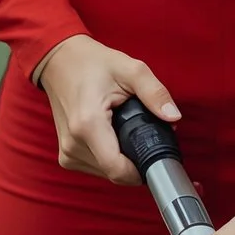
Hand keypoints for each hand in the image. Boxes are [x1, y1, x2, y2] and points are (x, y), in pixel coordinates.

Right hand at [31, 34, 178, 185]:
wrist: (60, 61)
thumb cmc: (92, 63)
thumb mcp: (130, 69)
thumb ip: (155, 93)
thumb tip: (174, 116)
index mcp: (88, 124)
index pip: (118, 170)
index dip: (141, 171)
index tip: (156, 157)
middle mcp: (73, 143)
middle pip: (114, 173)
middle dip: (135, 160)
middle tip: (143, 133)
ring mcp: (67, 152)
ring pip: (106, 174)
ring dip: (122, 160)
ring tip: (125, 130)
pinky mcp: (66, 155)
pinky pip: (96, 168)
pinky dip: (109, 158)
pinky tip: (113, 136)